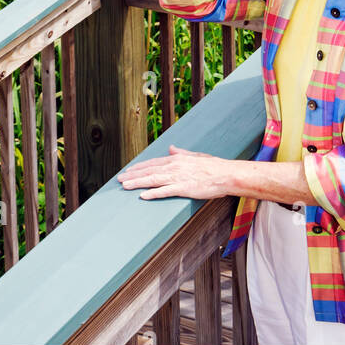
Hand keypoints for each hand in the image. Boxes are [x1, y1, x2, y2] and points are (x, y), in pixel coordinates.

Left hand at [116, 145, 230, 200]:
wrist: (225, 174)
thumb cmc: (212, 166)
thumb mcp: (195, 156)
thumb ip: (181, 153)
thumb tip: (171, 148)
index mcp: (176, 159)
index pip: (153, 163)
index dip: (139, 167)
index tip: (128, 171)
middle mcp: (174, 166)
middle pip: (149, 171)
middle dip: (133, 175)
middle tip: (119, 179)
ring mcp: (178, 177)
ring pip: (153, 180)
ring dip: (137, 183)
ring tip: (125, 186)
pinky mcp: (184, 188)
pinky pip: (165, 191)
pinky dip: (153, 193)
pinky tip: (143, 196)